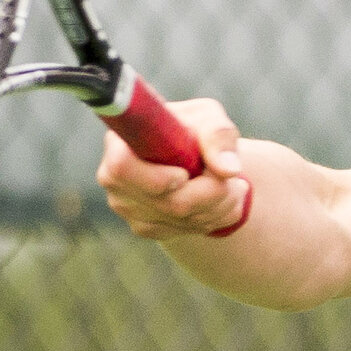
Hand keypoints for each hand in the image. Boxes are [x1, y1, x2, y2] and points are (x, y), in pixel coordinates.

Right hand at [97, 98, 251, 238]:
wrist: (194, 159)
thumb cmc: (195, 132)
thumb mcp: (209, 119)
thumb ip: (218, 136)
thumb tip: (227, 170)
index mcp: (120, 144)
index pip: (122, 167)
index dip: (158, 178)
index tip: (185, 175)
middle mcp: (115, 180)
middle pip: (165, 202)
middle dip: (211, 192)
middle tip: (235, 179)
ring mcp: (127, 208)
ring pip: (182, 219)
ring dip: (220, 204)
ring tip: (235, 185)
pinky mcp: (144, 228)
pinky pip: (185, 231)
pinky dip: (216, 218)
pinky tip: (223, 201)